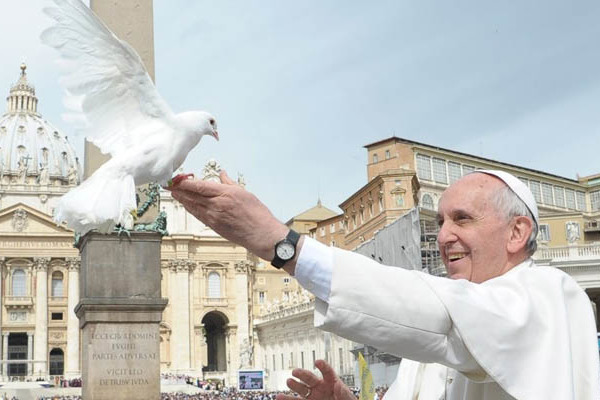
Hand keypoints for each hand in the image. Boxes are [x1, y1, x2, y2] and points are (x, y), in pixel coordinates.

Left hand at [166, 170, 288, 261]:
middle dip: (178, 189)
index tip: (175, 178)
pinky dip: (189, 208)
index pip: (199, 186)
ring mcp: (214, 217)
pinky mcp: (214, 226)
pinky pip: (197, 215)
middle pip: (192, 196)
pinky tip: (185, 204)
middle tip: (168, 184)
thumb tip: (222, 174)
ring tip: (172, 192)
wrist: (261, 234)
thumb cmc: (257, 214)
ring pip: (192, 206)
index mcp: (225, 194)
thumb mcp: (244, 192)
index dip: (184, 182)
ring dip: (181, 199)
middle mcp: (216, 206)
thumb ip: (229, 183)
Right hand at [276, 360, 355, 399]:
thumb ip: (344, 393)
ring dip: (294, 386)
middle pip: (310, 378)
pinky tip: (279, 397)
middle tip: (295, 372)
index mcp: (331, 383)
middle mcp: (320, 388)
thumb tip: (339, 385)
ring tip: (288, 381)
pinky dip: (287, 399)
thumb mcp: (349, 399)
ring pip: (301, 390)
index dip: (323, 366)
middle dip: (302, 374)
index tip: (318, 362)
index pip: (327, 372)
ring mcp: (313, 397)